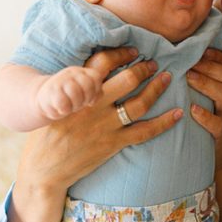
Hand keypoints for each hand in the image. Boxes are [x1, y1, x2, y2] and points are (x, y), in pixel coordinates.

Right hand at [9, 47, 181, 221]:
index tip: (132, 50)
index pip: (101, 64)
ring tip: (166, 77)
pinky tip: (178, 113)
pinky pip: (145, 131)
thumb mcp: (52, 105)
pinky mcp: (113, 144)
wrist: (43, 171)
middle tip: (153, 62)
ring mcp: (105, 126)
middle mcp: (93, 106)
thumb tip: (88, 71)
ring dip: (156, 88)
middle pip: (126, 80)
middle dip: (143, 68)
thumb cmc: (44, 135)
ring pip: (139, 103)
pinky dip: (164, 122)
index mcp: (77, 92)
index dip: (120, 53)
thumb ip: (71, 88)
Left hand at [186, 48, 221, 221]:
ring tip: (189, 78)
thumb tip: (170, 56)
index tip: (201, 49)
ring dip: (206, 83)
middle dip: (210, 65)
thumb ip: (191, 79)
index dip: (218, 55)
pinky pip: (218, 125)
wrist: (212, 157)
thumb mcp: (197, 97)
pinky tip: (192, 110)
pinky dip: (205, 116)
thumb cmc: (197, 121)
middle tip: (189, 61)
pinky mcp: (221, 136)